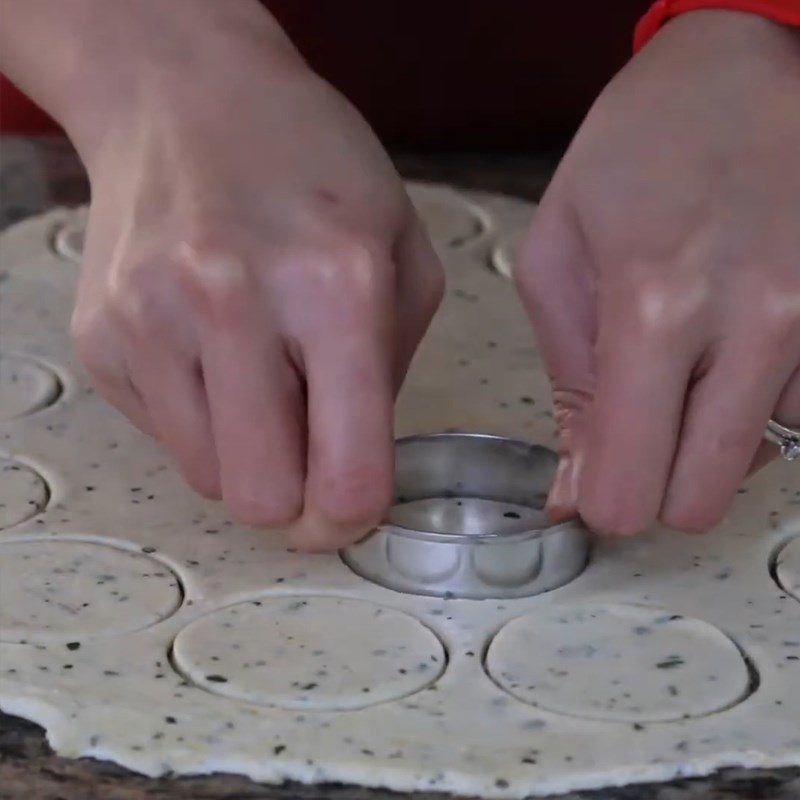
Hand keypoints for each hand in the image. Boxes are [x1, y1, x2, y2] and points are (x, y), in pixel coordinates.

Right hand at [69, 28, 442, 549]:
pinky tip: (212, 351)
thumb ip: (395, 365)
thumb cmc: (314, 169)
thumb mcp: (402, 249)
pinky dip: (200, 417)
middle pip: (260, 501)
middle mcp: (233, 304)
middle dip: (294, 496)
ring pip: (208, 480)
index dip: (352, 515)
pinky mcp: (101, 336)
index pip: (345, 473)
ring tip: (259, 379)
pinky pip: (165, 437)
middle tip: (308, 451)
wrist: (186, 96)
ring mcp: (152, 320)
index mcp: (335, 287)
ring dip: (245, 454)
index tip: (351, 505)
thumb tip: (354, 460)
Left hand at [515, 10, 799, 534]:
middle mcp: (758, 323)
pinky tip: (733, 345)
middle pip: (704, 499)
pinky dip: (758, 401)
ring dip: (711, 434)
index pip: (632, 486)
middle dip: (658, 484)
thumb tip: (576, 489)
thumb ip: (569, 384)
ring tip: (688, 359)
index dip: (604, 502)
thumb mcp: (559, 258)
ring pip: (759, 460)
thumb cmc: (635, 151)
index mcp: (656, 306)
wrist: (744, 65)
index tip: (592, 483)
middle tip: (636, 431)